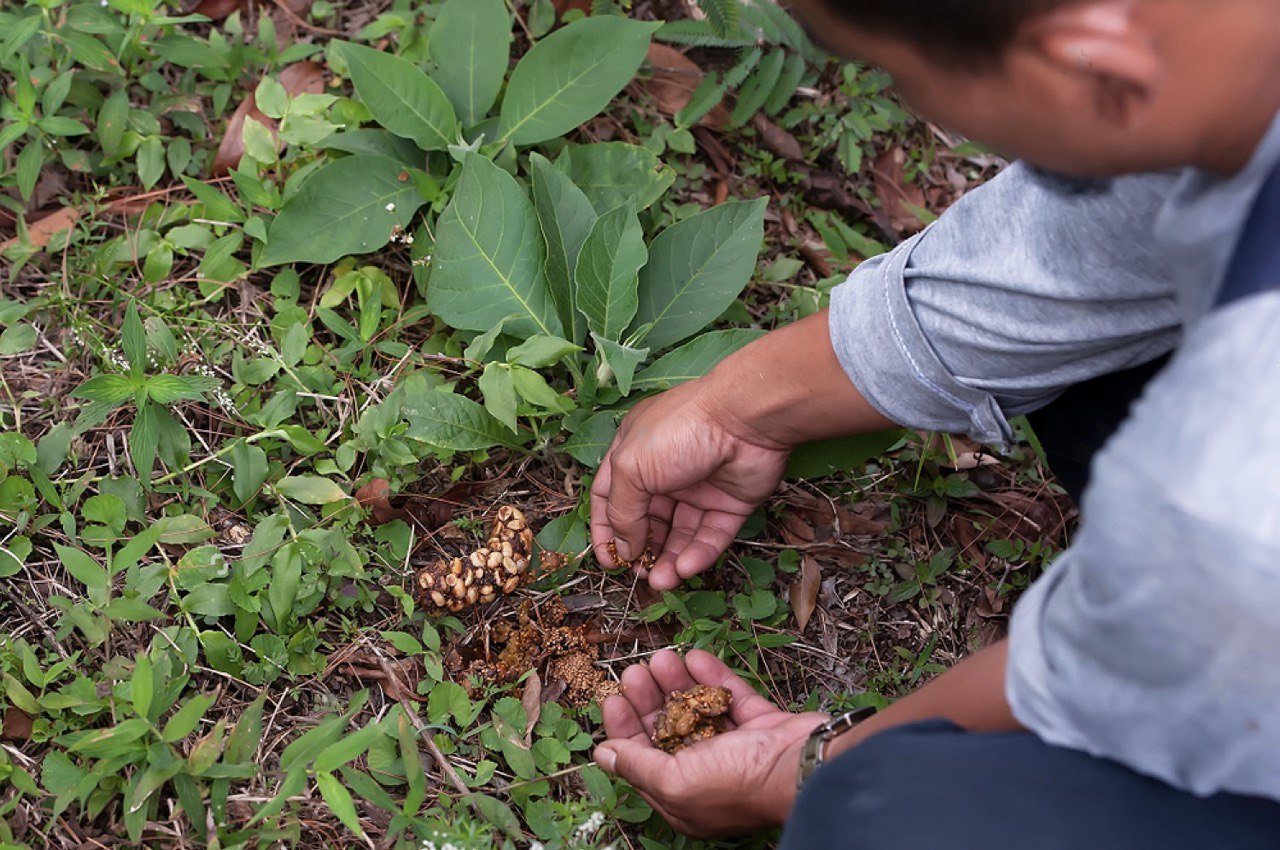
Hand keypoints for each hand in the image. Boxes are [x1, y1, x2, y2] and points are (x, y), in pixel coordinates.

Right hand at [590, 379, 790, 590]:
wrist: (745, 419)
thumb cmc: (681, 429)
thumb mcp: (631, 467)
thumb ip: (621, 511)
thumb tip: (622, 547)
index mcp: (634, 453)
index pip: (611, 497)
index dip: (606, 529)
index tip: (607, 559)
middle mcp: (665, 471)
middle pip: (647, 521)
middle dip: (642, 550)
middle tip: (638, 574)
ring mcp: (699, 488)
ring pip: (680, 534)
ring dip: (669, 560)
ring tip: (661, 582)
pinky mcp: (730, 503)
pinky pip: (711, 535)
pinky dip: (698, 554)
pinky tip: (685, 569)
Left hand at [593, 649, 826, 837]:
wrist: (805, 767)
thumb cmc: (740, 784)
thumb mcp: (676, 783)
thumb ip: (638, 766)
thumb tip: (604, 755)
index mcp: (684, 797)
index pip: (644, 760)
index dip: (625, 729)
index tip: (613, 698)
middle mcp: (708, 773)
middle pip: (668, 730)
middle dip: (649, 700)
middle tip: (635, 672)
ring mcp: (736, 747)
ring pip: (697, 709)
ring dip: (678, 683)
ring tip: (661, 658)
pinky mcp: (759, 722)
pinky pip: (730, 696)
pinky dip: (712, 677)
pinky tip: (696, 657)